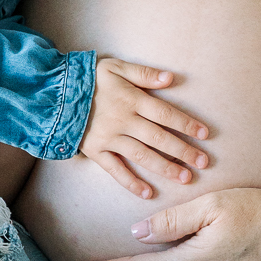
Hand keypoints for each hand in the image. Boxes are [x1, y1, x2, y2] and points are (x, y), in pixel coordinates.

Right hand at [79, 56, 211, 200]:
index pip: (165, 114)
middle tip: (203, 163)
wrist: (55, 94)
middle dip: (183, 151)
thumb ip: (143, 73)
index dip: (186, 124)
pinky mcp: (96, 151)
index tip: (205, 135)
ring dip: (165, 168)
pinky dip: (131, 182)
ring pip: (142, 156)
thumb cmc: (89, 78)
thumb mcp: (116, 67)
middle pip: (159, 138)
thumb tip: (170, 78)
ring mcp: (109, 138)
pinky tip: (147, 193)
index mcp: (131, 99)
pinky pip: (116, 170)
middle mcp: (123, 121)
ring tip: (185, 178)